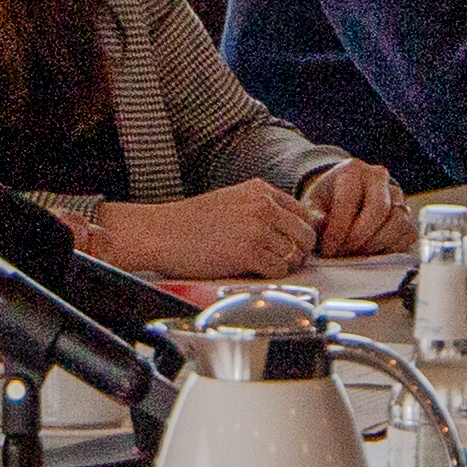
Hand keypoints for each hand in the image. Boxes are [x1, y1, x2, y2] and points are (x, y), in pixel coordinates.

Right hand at [88, 180, 319, 278]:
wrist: (160, 232)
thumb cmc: (189, 222)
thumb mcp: (231, 201)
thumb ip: (260, 210)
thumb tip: (289, 232)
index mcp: (259, 190)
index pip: (302, 213)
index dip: (299, 234)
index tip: (291, 245)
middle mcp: (262, 205)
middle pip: (306, 235)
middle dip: (299, 252)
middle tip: (283, 262)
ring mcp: (256, 227)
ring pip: (295, 255)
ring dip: (283, 266)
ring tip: (261, 267)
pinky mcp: (248, 251)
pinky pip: (279, 270)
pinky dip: (270, 276)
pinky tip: (251, 271)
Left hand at [297, 161, 416, 257]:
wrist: (344, 196)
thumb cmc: (327, 201)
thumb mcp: (312, 204)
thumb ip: (313, 215)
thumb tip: (321, 222)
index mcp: (352, 170)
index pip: (348, 201)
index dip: (337, 230)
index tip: (328, 250)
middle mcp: (379, 177)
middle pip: (378, 210)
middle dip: (358, 238)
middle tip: (343, 253)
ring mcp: (397, 194)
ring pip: (398, 222)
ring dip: (376, 244)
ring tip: (356, 253)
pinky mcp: (408, 214)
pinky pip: (408, 234)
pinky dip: (391, 248)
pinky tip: (371, 251)